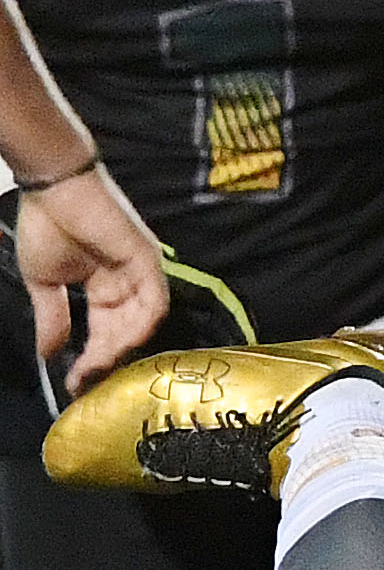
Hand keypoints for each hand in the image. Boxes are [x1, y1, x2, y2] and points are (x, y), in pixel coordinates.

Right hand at [14, 167, 167, 393]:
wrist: (51, 186)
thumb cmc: (45, 224)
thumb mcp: (44, 283)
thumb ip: (53, 318)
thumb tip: (47, 354)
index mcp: (106, 291)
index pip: (106, 334)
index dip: (92, 361)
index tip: (75, 384)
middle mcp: (129, 285)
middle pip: (127, 335)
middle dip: (107, 362)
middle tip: (88, 384)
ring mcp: (142, 274)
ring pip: (142, 324)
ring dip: (121, 349)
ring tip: (96, 367)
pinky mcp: (148, 262)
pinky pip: (153, 302)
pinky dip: (140, 326)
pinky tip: (118, 343)